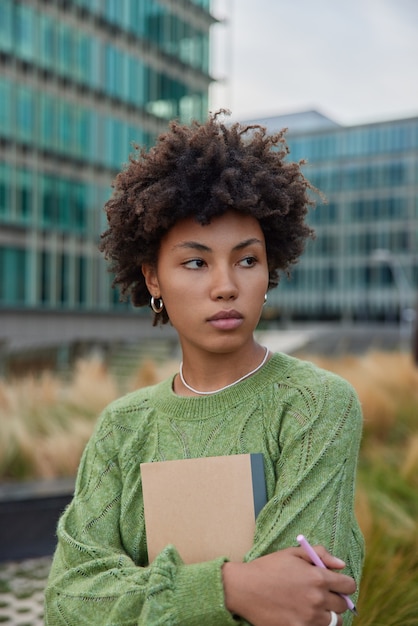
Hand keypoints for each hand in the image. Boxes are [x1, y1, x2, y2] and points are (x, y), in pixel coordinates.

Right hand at [222, 546, 355, 625]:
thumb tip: (341, 564)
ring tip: (312, 607)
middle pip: (343, 606)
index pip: (348, 586)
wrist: (244, 588)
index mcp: (317, 577)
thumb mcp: (292, 553)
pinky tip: (302, 615)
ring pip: (333, 621)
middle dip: (336, 599)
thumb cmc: (268, 568)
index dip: (345, 584)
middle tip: (323, 595)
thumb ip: (320, 554)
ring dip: (327, 614)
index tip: (339, 585)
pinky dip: (314, 624)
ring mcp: (308, 618)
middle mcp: (317, 599)